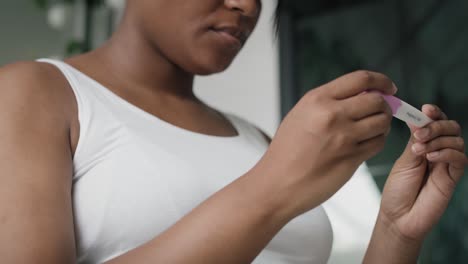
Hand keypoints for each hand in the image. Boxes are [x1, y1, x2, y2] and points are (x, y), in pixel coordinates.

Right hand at [257, 71, 395, 215]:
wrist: (277, 183)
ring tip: (372, 129)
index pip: (361, 79)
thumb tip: (361, 95)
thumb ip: (328, 102)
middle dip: (385, 105)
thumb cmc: (286, 152)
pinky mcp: (351, 158)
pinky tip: (366, 143)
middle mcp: (332, 114)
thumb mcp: (301, 115)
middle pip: (377, 100)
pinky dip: (377, 141)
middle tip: (381, 111)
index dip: (381, 81)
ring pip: (382, 122)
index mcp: (318, 99)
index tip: (388, 87)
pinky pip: (378, 143)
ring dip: (383, 124)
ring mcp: (343, 137)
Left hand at [379, 105, 467, 241]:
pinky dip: (446, 153)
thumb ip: (414, 141)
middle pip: (450, 127)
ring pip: (456, 140)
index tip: (425, 109)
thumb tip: (417, 117)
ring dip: (437, 140)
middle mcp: (437, 151)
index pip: (435, 122)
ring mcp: (446, 164)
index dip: (434, 113)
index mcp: (423, 144)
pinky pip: (460, 158)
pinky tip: (431, 158)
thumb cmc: (398, 190)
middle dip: (436, 125)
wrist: (399, 217)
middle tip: (419, 134)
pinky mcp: (453, 177)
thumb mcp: (404, 160)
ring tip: (419, 151)